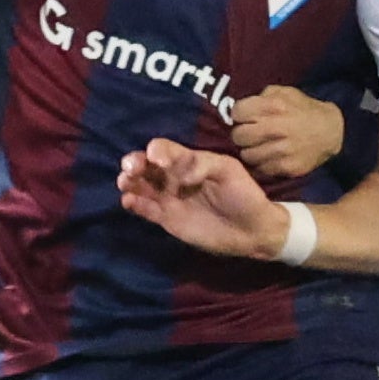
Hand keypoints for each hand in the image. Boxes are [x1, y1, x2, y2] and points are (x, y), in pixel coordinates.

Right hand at [116, 138, 285, 258]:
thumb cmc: (242, 194)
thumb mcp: (227, 170)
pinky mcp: (166, 218)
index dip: (157, 150)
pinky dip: (133, 203)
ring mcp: (168, 198)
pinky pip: (144, 209)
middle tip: (131, 168)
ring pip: (140, 186)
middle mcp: (174, 177)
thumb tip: (177, 174)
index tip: (156, 158)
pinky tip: (129, 201)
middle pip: (146, 165)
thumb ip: (201, 164)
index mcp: (189, 161)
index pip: (164, 149)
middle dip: (134, 163)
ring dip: (129, 182)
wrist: (252, 230)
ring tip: (126, 183)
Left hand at [229, 85, 344, 184]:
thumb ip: (262, 97)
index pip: (237, 112)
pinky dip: (262, 163)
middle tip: (250, 134)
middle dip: (242, 134)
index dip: (240, 115)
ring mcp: (281, 150)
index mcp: (274, 106)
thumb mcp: (285, 92)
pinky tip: (269, 156)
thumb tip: (240, 109)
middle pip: (238, 136)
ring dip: (250, 151)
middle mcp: (276, 128)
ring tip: (259, 146)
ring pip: (246, 155)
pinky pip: (261, 168)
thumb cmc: (304, 109)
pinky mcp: (286, 167)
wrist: (332, 132)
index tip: (245, 117)